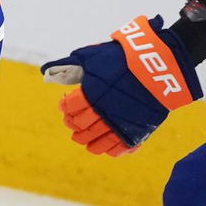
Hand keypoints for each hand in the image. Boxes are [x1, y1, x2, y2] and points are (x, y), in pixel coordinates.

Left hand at [41, 15, 201, 155]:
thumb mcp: (93, 55)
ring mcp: (118, 124)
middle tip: (72, 123)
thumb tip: (46, 71)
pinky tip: (103, 146)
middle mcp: (102, 111)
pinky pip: (116, 148)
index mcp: (90, 92)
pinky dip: (107, 149)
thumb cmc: (124, 57)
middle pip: (80, 126)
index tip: (65, 103)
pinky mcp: (135, 132)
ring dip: (86, 141)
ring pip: (95, 142)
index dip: (65, 107)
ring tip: (83, 139)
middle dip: (73, 125)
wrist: (159, 65)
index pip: (70, 107)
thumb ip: (70, 64)